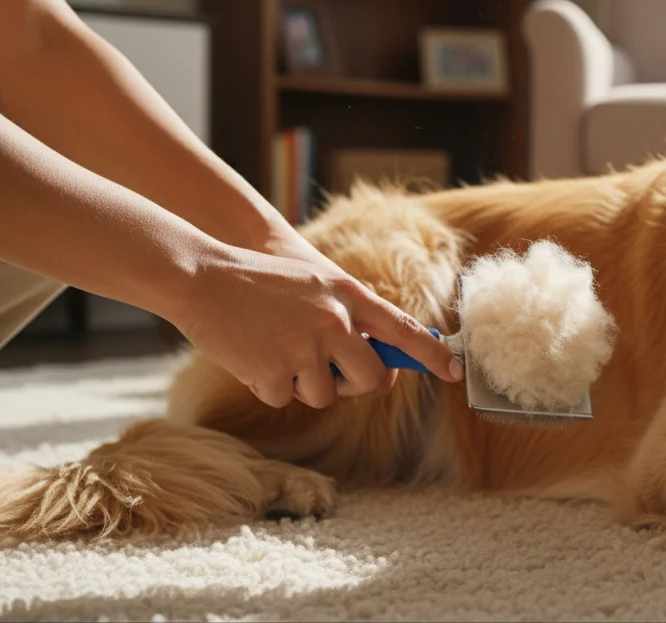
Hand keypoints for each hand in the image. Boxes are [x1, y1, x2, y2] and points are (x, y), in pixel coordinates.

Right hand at [169, 243, 461, 408]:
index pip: (405, 329)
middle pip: (371, 379)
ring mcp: (303, 350)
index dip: (433, 355)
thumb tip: (381, 356)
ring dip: (304, 383)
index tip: (456, 373)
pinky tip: (254, 355)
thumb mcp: (318, 283)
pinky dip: (269, 385)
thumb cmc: (262, 281)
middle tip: (332, 370)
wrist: (201, 277)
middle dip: (356, 383)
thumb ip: (352, 315)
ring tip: (278, 348)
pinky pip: (284, 398)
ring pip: (325, 395)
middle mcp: (334, 323)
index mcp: (348, 296)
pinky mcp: (272, 373)